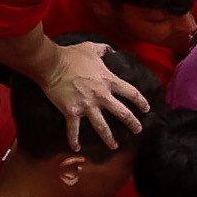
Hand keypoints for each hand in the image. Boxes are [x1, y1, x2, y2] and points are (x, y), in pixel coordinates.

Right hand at [33, 41, 152, 155]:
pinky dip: (74, 140)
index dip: (141, 101)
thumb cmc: (70, 55)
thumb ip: (104, 49)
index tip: (146, 109)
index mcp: (108, 81)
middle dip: (132, 124)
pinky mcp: (71, 112)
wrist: (50, 63)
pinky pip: (74, 129)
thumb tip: (112, 49)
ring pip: (102, 127)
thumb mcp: (90, 48)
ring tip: (114, 146)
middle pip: (122, 113)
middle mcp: (101, 96)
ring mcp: (87, 105)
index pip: (131, 93)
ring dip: (109, 138)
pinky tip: (76, 149)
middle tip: (138, 130)